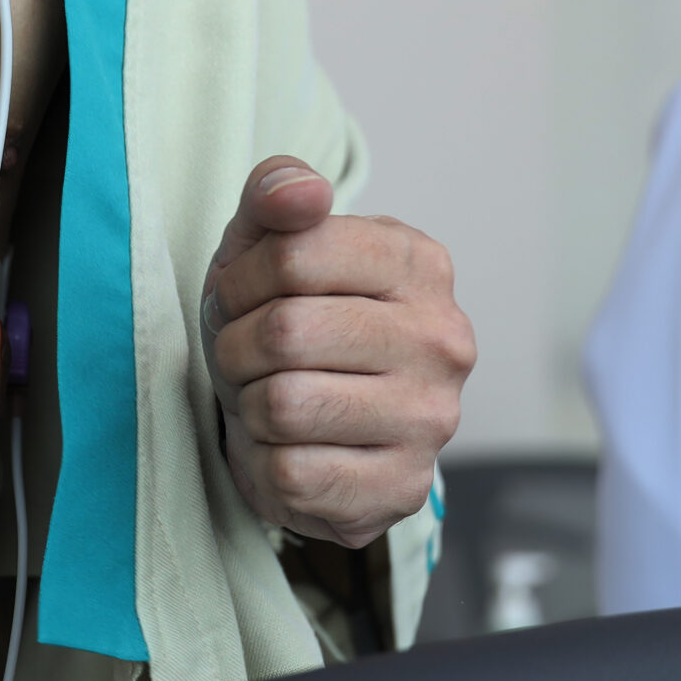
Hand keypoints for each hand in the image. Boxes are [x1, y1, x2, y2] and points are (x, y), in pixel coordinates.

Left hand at [201, 156, 474, 548]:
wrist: (307, 427)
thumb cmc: (286, 324)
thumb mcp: (268, 245)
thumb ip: (276, 193)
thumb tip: (300, 192)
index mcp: (419, 265)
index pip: (295, 254)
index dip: (241, 280)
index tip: (243, 296)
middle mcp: (443, 341)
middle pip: (285, 333)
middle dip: (237, 347)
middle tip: (247, 357)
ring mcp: (431, 420)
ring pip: (283, 407)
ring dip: (249, 406)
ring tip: (268, 399)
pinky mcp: (401, 488)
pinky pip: (290, 474)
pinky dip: (263, 463)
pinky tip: (287, 449)